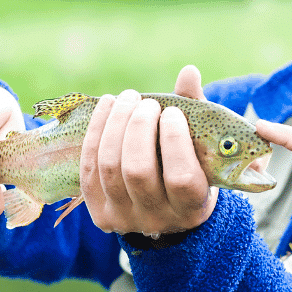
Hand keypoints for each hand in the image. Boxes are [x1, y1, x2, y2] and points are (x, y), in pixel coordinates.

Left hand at [80, 66, 216, 235]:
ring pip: (110, 167)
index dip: (174, 140)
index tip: (172, 113)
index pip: (181, 177)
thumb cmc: (192, 170)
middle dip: (138, 128)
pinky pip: (89, 168)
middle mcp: (158, 219)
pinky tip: (108, 106)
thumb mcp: (202, 149)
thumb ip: (197, 112)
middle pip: (138, 171)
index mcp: (192, 208)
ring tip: (127, 98)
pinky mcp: (99, 212)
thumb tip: (188, 72)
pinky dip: (96, 133)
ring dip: (115, 124)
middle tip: (146, 103)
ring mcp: (124, 218)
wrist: (166, 211)